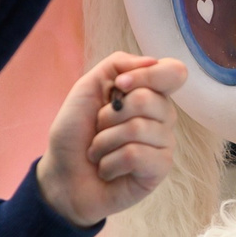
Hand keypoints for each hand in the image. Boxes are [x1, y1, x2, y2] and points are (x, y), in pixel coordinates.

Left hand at [36, 53, 188, 228]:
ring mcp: (164, 143)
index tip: (119, 86)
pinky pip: (136, 155)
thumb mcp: (87, 88)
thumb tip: (153, 61)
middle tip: (98, 129)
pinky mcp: (159, 169)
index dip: (147, 76)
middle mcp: (162, 117)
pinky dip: (110, 162)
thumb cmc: (75, 134)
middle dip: (109, 115)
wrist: (61, 175)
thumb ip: (117, 65)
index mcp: (149, 93)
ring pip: (138, 129)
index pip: (173, 72)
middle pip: (148, 99)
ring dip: (104, 142)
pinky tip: (107, 170)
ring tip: (98, 153)